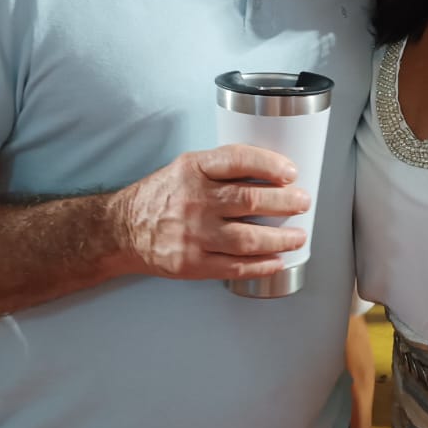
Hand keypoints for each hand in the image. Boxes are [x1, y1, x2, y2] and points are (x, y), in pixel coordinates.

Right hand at [111, 144, 308, 280]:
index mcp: (194, 169)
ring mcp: (193, 234)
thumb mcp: (187, 167)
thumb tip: (270, 172)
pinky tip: (276, 261)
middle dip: (285, 203)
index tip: (291, 172)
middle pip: (249, 201)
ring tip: (297, 236)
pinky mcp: (192, 263)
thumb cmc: (162, 195)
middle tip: (303, 202)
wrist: (123, 228)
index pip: (238, 160)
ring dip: (280, 239)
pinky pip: (235, 267)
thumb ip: (222, 168)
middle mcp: (194, 200)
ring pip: (247, 238)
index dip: (269, 165)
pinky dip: (261, 266)